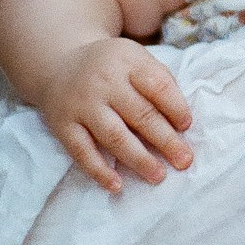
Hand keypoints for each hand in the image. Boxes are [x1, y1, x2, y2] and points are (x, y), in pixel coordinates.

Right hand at [41, 38, 193, 192]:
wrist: (58, 63)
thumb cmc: (110, 67)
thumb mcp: (135, 58)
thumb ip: (158, 81)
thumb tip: (181, 123)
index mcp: (128, 61)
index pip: (157, 85)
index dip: (176, 107)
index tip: (187, 126)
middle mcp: (104, 81)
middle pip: (140, 114)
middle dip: (166, 140)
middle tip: (184, 160)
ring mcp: (82, 104)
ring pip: (114, 135)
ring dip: (139, 159)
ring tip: (158, 175)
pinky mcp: (63, 125)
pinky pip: (82, 151)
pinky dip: (99, 171)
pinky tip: (117, 185)